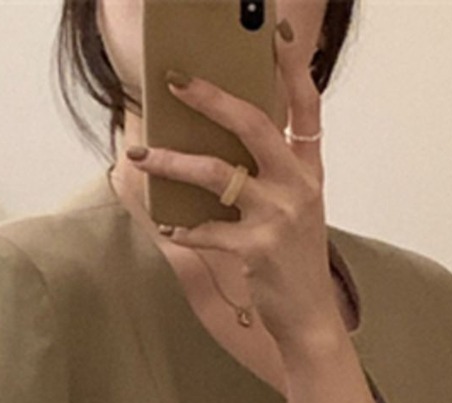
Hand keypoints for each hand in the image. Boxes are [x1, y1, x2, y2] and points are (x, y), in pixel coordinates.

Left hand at [126, 18, 340, 349]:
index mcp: (308, 171)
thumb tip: (222, 141)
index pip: (306, 107)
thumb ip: (271, 173)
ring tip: (141, 158)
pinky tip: (167, 226)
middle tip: (176, 82)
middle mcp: (297, 186)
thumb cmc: (295, 261)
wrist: (310, 319)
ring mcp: (278, 217)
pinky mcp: (256, 250)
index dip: (292, 67)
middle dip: (212, 99)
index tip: (275, 34)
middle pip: (254, 125)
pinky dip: (182, 228)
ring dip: (172, 163)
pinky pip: (207, 229)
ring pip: (217, 173)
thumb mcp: (296, 209)